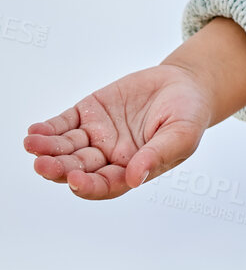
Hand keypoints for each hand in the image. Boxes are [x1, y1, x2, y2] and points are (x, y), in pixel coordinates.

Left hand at [24, 65, 214, 198]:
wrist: (185, 83)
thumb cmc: (189, 114)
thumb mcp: (182, 134)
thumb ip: (158, 154)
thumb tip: (134, 178)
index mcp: (131, 169)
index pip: (103, 185)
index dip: (87, 186)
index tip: (75, 180)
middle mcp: (109, 156)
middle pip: (77, 168)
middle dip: (59, 168)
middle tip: (43, 165)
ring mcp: (96, 135)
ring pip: (66, 148)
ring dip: (47, 149)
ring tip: (33, 144)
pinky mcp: (89, 112)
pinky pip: (64, 124)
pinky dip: (49, 129)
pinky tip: (36, 131)